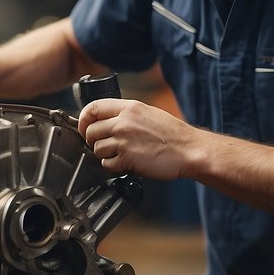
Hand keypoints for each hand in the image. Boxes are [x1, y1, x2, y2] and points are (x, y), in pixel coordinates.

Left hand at [77, 98, 192, 179]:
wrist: (189, 150)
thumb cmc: (172, 134)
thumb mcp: (147, 113)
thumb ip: (125, 115)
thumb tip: (104, 121)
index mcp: (129, 108)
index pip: (93, 108)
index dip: (84, 119)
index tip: (85, 128)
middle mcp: (124, 122)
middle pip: (91, 131)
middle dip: (93, 141)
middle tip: (104, 145)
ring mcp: (124, 140)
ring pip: (97, 149)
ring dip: (104, 155)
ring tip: (120, 155)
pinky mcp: (126, 158)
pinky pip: (106, 164)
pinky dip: (112, 166)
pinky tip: (125, 163)